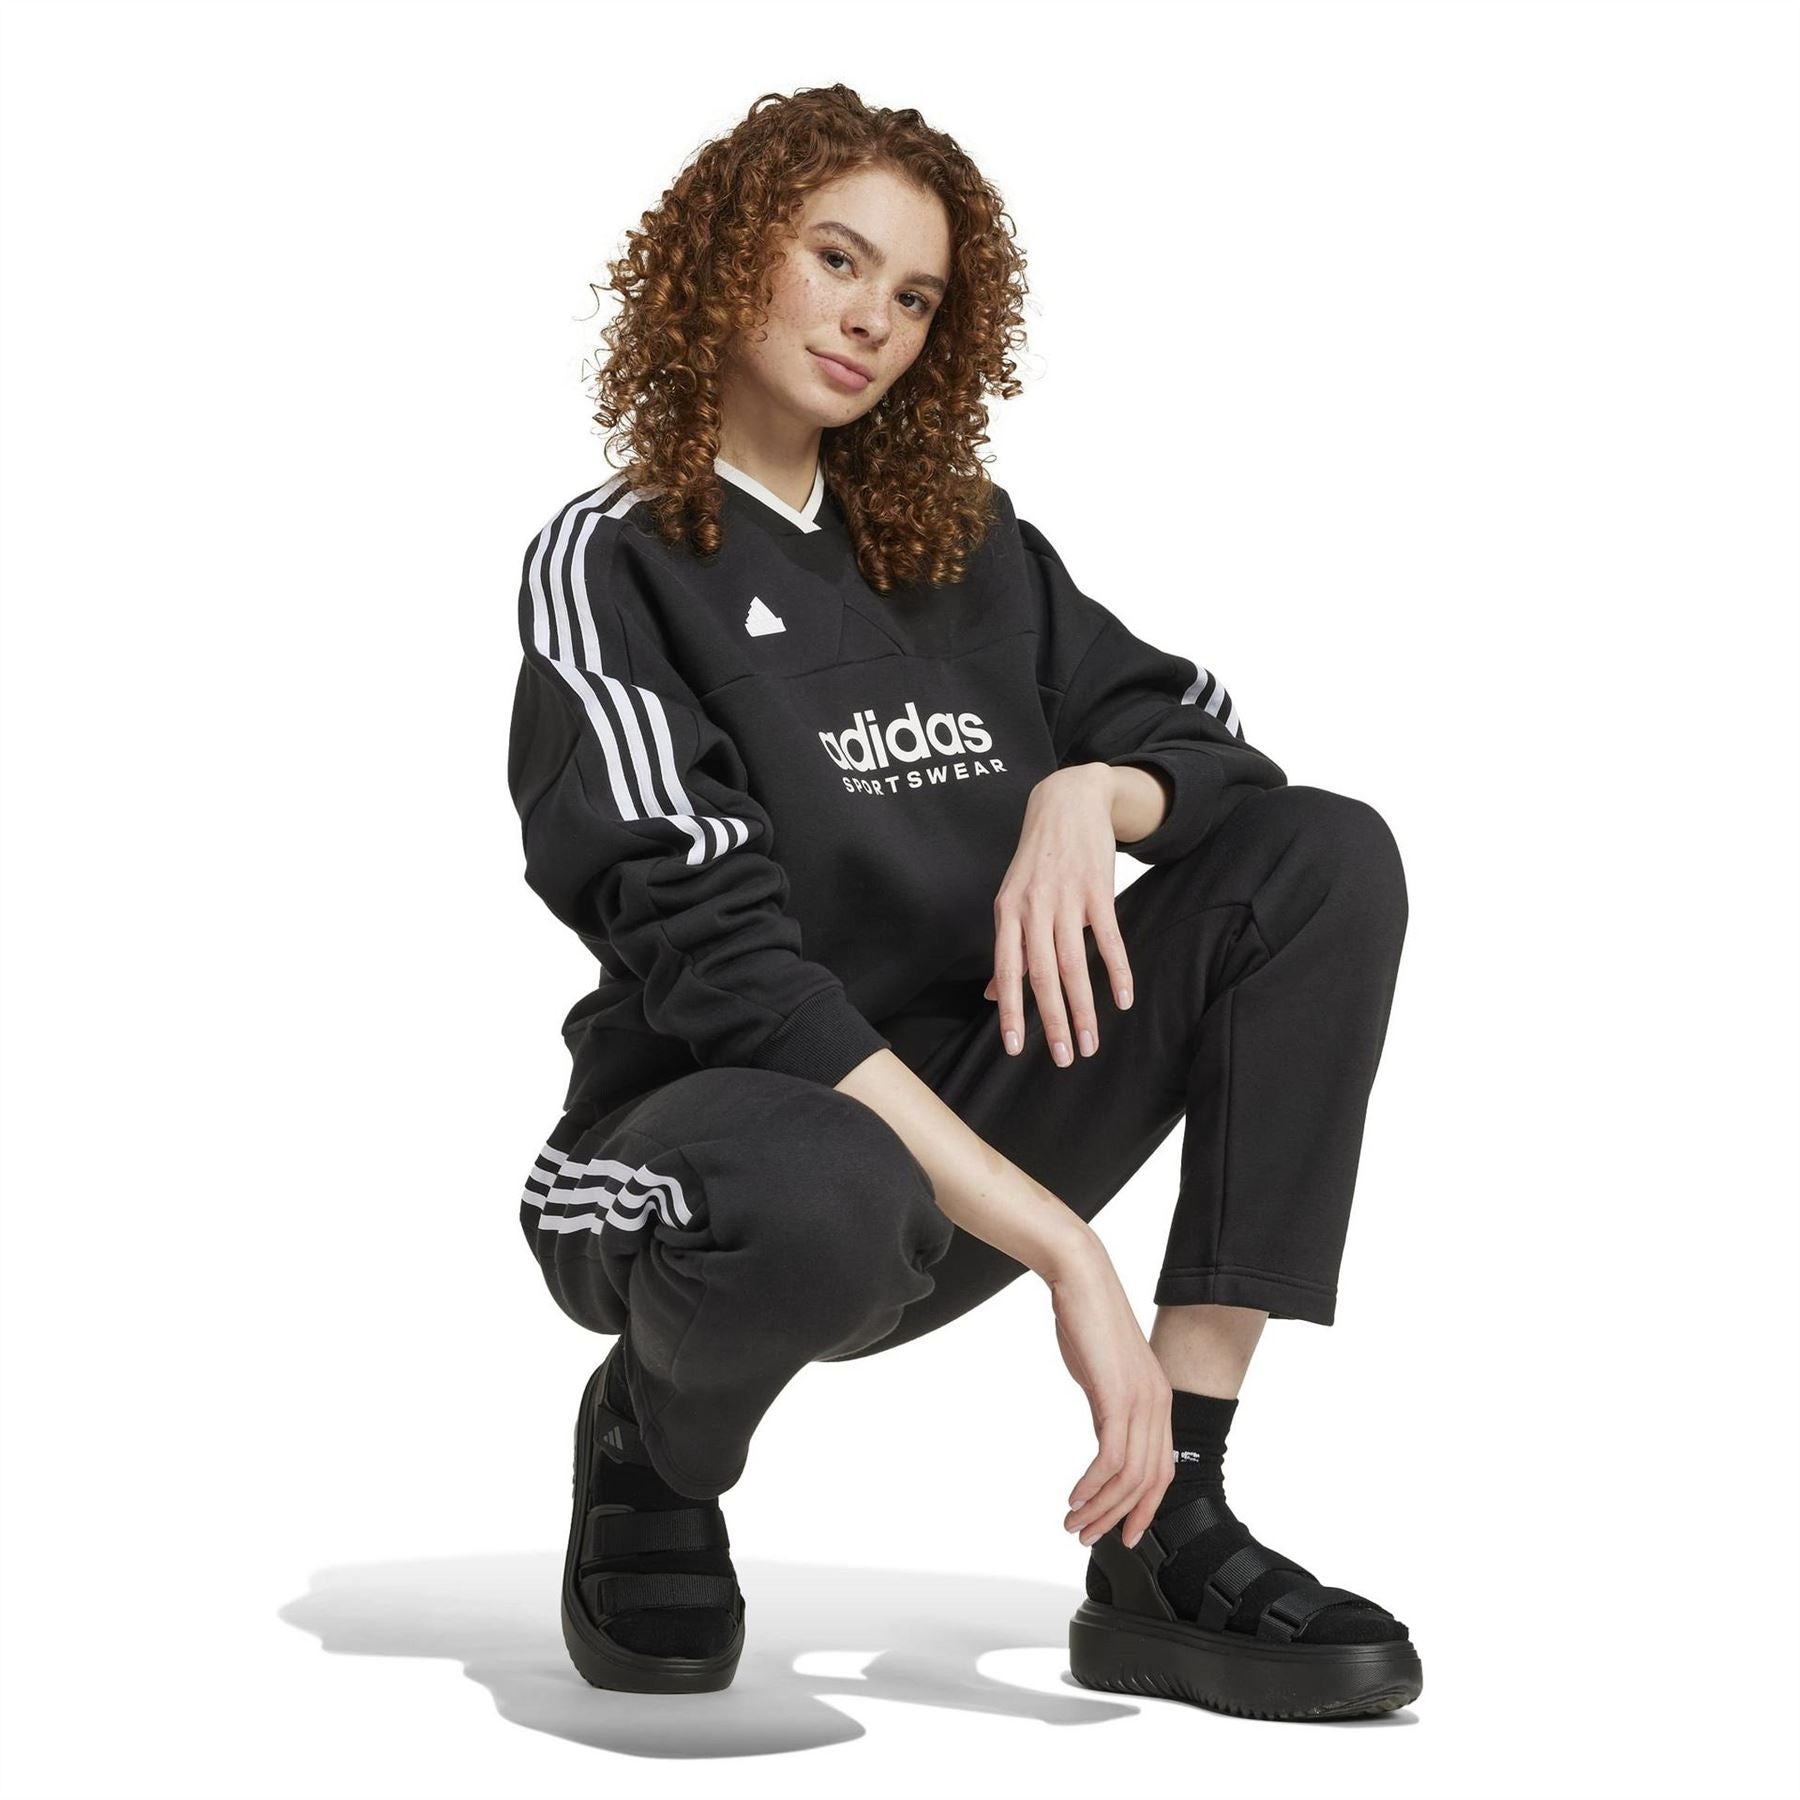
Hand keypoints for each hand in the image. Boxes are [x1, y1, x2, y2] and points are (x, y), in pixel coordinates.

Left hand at [984, 765, 1134, 1064]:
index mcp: (1008, 912)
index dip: (1011, 1011)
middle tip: (1066, 1058)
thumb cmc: (1038, 858)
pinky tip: (1123, 999)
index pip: (1007, 970)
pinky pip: (1109, 939)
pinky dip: (1118, 972)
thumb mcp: (1012, 897)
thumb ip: (1008, 946)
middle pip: (1043, 974)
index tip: (1016, 1048)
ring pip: (1075, 963)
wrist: (1067, 800)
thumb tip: (993, 994)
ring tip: (1093, 1042)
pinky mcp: (1098, 889)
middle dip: (1054, 1021)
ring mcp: (1067, 897)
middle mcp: (1033, 906)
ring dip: (1085, 1008)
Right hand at [1046, 1227, 1172, 1549]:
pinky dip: (1092, 1485)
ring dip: (1099, 1507)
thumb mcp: (1104, 1374)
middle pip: (1148, 1482)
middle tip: (1085, 1535)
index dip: (1144, 1508)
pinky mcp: (1118, 1396)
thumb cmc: (1087, 1321)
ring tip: (1072, 1523)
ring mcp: (1141, 1401)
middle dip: (1116, 1517)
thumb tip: (1103, 1441)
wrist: (1081, 1279)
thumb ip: (1110, 1409)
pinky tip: (1073, 1496)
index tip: (1121, 1534)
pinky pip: (1111, 1458)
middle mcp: (1158, 1404)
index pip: (1162, 1470)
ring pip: (1129, 1477)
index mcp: (1158, 1401)